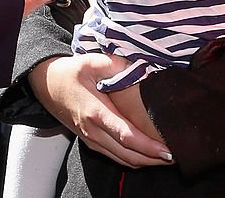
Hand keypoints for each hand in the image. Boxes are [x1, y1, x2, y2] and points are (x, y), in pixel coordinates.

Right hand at [29, 54, 171, 167]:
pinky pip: (117, 157)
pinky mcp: (91, 143)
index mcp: (95, 112)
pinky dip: (135, 159)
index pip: (126, 136)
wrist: (47, 85)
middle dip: (154, 160)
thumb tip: (141, 68)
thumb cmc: (70, 73)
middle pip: (129, 155)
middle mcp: (94, 131)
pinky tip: (149, 155)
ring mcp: (92, 140)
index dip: (148, 147)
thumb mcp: (91, 61)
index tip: (168, 150)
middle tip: (177, 155)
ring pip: (123, 161)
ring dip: (147, 163)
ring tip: (168, 157)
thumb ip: (116, 64)